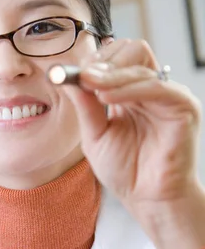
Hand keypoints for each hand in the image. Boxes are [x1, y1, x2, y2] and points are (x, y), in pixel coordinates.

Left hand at [63, 39, 204, 248]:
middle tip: (82, 76)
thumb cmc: (124, 170)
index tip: (72, 73)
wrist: (147, 198)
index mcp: (129, 92)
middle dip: (103, 61)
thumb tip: (66, 76)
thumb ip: (85, 106)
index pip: (115, 58)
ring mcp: (167, 95)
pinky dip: (129, 88)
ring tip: (90, 85)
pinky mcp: (183, 107)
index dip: (94, 61)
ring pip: (140, 64)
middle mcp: (150, 89)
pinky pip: (156, 86)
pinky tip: (107, 97)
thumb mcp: (94, 135)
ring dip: (110, 74)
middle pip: (130, 50)